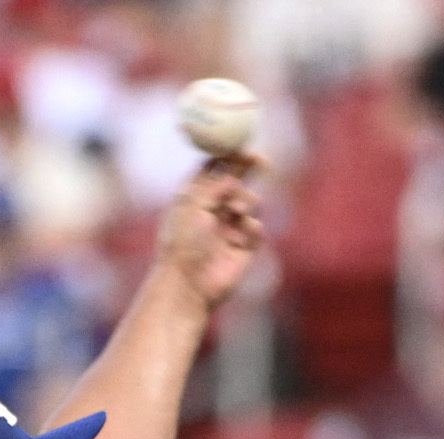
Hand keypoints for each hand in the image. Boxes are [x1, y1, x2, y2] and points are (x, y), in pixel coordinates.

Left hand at [156, 160, 266, 311]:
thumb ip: (212, 186)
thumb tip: (232, 175)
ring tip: (237, 210)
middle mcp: (212, 213)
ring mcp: (228, 230)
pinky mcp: (243, 250)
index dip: (229, 158)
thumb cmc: (182, 245)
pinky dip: (253, 227)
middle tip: (261, 161)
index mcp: (194, 200)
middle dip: (249, 171)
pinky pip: (257, 229)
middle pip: (236, 184)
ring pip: (250, 204)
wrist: (187, 286)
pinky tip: (242, 235)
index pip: (214, 171)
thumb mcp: (192, 206)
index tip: (242, 148)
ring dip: (248, 201)